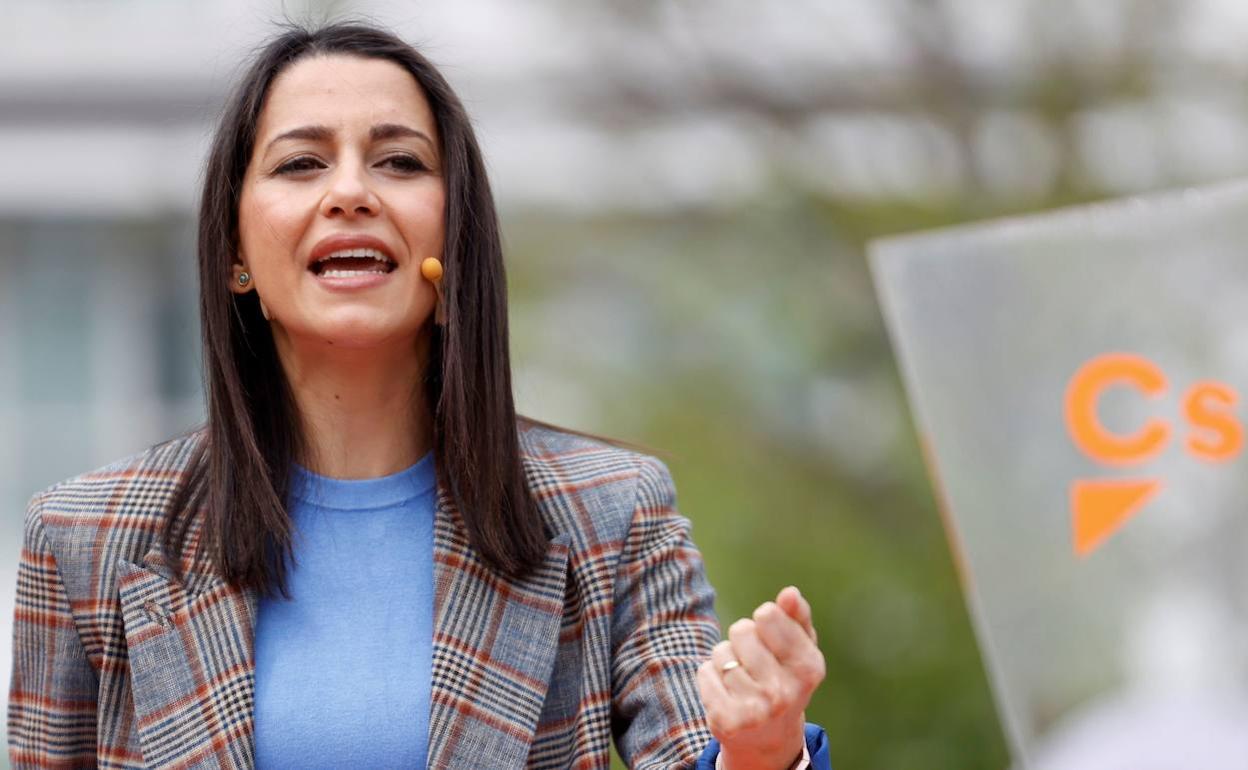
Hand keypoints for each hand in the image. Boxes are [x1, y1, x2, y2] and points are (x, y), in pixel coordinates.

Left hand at [697, 586, 824, 769]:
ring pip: (721, 651)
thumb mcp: (800, 648)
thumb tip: (789, 592)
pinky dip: (711, 677)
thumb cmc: (784, 679)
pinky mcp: (725, 721)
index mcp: (808, 668)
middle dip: (744, 640)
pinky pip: (704, 671)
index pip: (767, 614)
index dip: (765, 620)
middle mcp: (782, 692)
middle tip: (756, 664)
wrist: (768, 738)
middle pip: (741, 629)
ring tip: (743, 681)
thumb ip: (797, 616)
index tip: (772, 639)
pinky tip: (727, 693)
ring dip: (727, 659)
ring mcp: (754, 710)